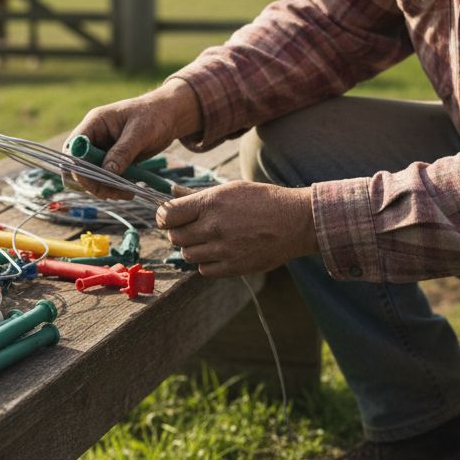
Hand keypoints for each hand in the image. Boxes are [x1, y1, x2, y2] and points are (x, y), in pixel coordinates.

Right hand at [68, 79, 200, 199]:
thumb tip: (107, 172)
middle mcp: (94, 137)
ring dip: (104, 188)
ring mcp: (102, 150)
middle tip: (113, 193)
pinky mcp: (112, 160)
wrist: (169, 117)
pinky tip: (128, 191)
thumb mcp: (140, 132)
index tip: (95, 181)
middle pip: (79, 166)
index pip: (73, 148)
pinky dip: (113, 187)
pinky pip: (105, 178)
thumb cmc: (155, 116)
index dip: (78, 167)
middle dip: (93, 182)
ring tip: (126, 194)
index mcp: (94, 123)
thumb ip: (123, 151)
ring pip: (91, 175)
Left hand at [156, 181, 319, 276]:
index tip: (169, 217)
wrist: (295, 222)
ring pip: (187, 254)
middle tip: (191, 227)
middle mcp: (214, 226)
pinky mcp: (233, 267)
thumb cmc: (264, 201)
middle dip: (179, 232)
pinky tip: (218, 252)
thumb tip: (171, 192)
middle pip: (176, 236)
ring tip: (209, 239)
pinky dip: (206, 262)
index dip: (164, 217)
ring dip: (193, 247)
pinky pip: (204, 270)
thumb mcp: (231, 189)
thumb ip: (198, 194)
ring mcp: (223, 249)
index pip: (168, 215)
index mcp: (211, 203)